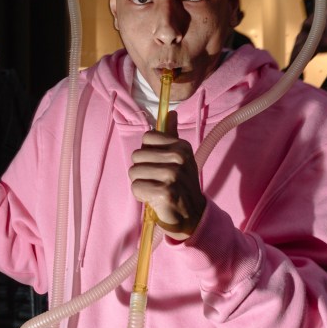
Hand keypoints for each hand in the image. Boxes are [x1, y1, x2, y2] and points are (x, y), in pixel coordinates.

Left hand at [128, 112, 205, 240]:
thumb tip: (171, 112)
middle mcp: (179, 158)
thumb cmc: (182, 184)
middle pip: (137, 155)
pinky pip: (136, 187)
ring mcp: (173, 175)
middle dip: (142, 170)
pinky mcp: (165, 192)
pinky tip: (154, 198)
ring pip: (133, 172)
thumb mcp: (182, 157)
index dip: (148, 153)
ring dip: (140, 183)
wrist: (192, 215)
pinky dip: (141, 195)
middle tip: (157, 180)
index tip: (159, 164)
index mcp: (182, 146)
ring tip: (155, 189)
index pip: (147, 138)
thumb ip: (172, 135)